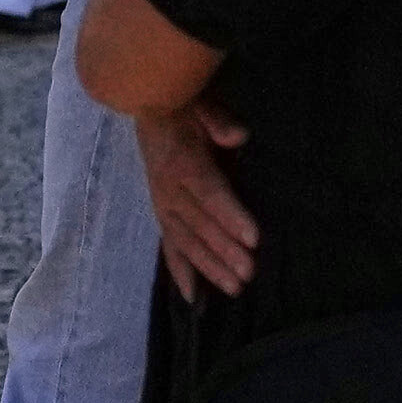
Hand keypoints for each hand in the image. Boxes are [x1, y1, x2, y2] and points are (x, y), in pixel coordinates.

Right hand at [137, 101, 255, 299]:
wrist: (148, 110)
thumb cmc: (185, 110)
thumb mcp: (201, 106)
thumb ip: (218, 122)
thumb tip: (238, 137)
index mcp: (183, 164)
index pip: (211, 194)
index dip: (231, 217)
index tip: (254, 238)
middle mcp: (169, 191)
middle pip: (201, 225)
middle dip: (225, 251)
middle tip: (250, 272)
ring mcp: (163, 206)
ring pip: (186, 242)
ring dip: (210, 267)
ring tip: (235, 288)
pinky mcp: (162, 215)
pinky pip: (169, 248)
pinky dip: (181, 272)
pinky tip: (194, 297)